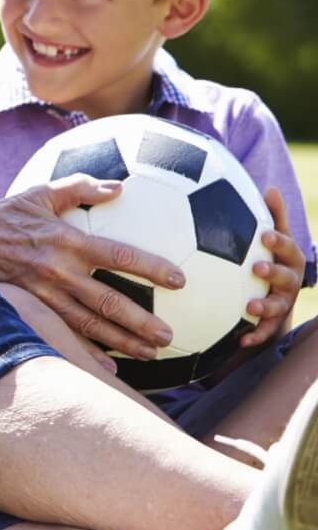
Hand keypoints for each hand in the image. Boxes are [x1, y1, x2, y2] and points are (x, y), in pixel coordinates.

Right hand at [0, 176, 185, 358]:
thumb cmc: (3, 214)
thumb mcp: (39, 193)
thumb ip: (79, 187)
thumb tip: (119, 187)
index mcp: (66, 241)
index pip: (118, 255)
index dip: (150, 267)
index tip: (179, 280)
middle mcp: (58, 271)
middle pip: (108, 301)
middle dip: (141, 321)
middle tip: (169, 335)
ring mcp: (43, 295)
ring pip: (89, 325)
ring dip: (122, 341)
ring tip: (151, 354)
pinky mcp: (29, 309)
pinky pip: (62, 335)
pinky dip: (86, 352)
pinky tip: (109, 367)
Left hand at [243, 186, 305, 346]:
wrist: (274, 292)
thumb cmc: (271, 257)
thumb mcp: (274, 237)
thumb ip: (273, 216)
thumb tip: (271, 188)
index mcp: (289, 259)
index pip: (288, 247)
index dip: (279, 241)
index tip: (265, 235)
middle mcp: (289, 281)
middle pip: (287, 277)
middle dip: (275, 272)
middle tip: (257, 268)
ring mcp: (283, 302)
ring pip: (278, 306)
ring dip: (265, 306)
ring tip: (250, 307)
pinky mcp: (273, 323)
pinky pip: (266, 332)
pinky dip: (255, 336)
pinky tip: (241, 341)